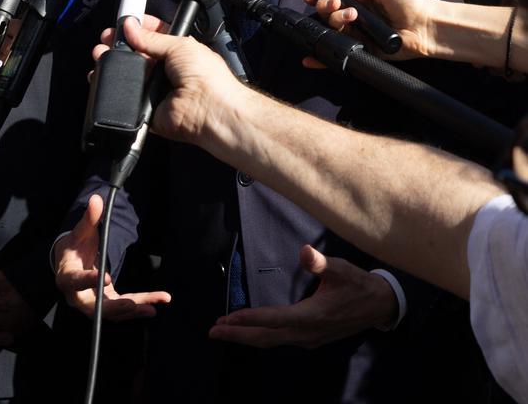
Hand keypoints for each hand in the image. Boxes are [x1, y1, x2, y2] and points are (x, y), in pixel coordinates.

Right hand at [55, 194, 170, 319]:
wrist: (70, 263)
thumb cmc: (75, 246)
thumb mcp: (80, 232)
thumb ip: (90, 218)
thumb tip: (97, 199)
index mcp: (67, 276)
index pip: (75, 281)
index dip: (88, 281)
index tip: (106, 278)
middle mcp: (78, 296)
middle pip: (95, 307)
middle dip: (115, 307)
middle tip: (133, 305)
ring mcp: (92, 303)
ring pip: (112, 312)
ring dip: (133, 310)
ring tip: (152, 308)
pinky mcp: (105, 303)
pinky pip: (122, 308)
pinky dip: (137, 307)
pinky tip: (154, 307)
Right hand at [94, 17, 243, 144]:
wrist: (210, 110)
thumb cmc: (207, 76)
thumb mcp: (179, 45)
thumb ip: (152, 38)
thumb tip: (130, 26)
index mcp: (178, 51)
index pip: (153, 35)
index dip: (138, 28)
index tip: (123, 21)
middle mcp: (166, 70)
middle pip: (137, 54)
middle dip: (121, 44)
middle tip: (107, 37)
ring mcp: (154, 90)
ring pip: (128, 75)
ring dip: (114, 64)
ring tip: (100, 53)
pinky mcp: (145, 109)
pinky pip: (125, 98)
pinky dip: (115, 89)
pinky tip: (103, 75)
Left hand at [209, 245, 397, 348]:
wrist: (378, 306)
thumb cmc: (358, 284)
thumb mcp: (341, 269)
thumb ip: (320, 262)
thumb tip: (303, 252)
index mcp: (311, 316)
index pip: (274, 320)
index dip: (250, 318)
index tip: (228, 317)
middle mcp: (306, 333)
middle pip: (266, 337)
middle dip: (238, 334)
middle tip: (213, 329)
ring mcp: (308, 339)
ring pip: (271, 341)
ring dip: (246, 336)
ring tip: (224, 330)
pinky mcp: (311, 338)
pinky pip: (279, 340)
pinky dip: (261, 336)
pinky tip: (251, 331)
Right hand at [308, 0, 436, 60]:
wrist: (426, 25)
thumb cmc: (410, 0)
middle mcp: (359, 17)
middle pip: (329, 13)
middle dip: (326, 6)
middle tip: (336, 3)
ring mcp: (360, 34)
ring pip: (334, 28)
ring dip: (335, 19)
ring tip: (351, 15)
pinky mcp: (364, 50)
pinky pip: (342, 51)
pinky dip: (324, 57)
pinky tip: (310, 57)